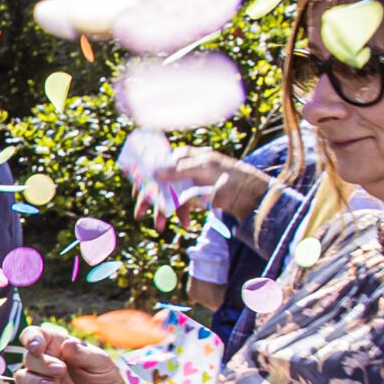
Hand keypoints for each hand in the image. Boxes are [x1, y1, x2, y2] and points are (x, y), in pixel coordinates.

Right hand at [12, 325, 134, 383]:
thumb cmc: (103, 375)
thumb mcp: (100, 361)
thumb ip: (83, 353)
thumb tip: (67, 345)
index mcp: (56, 345)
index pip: (34, 335)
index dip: (30, 338)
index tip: (37, 346)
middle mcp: (45, 361)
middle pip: (28, 357)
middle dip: (42, 363)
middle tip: (61, 370)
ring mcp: (41, 381)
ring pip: (22, 377)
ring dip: (34, 380)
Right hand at [145, 147, 269, 229]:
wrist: (246, 192)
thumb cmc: (227, 173)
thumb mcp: (203, 168)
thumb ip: (179, 170)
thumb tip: (154, 173)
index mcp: (182, 156)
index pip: (156, 164)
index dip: (144, 177)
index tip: (137, 191)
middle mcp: (180, 170)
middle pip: (158, 184)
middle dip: (149, 200)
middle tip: (140, 215)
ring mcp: (185, 184)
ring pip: (167, 198)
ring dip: (162, 212)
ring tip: (160, 227)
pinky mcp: (191, 198)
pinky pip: (180, 207)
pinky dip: (181, 215)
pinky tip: (186, 223)